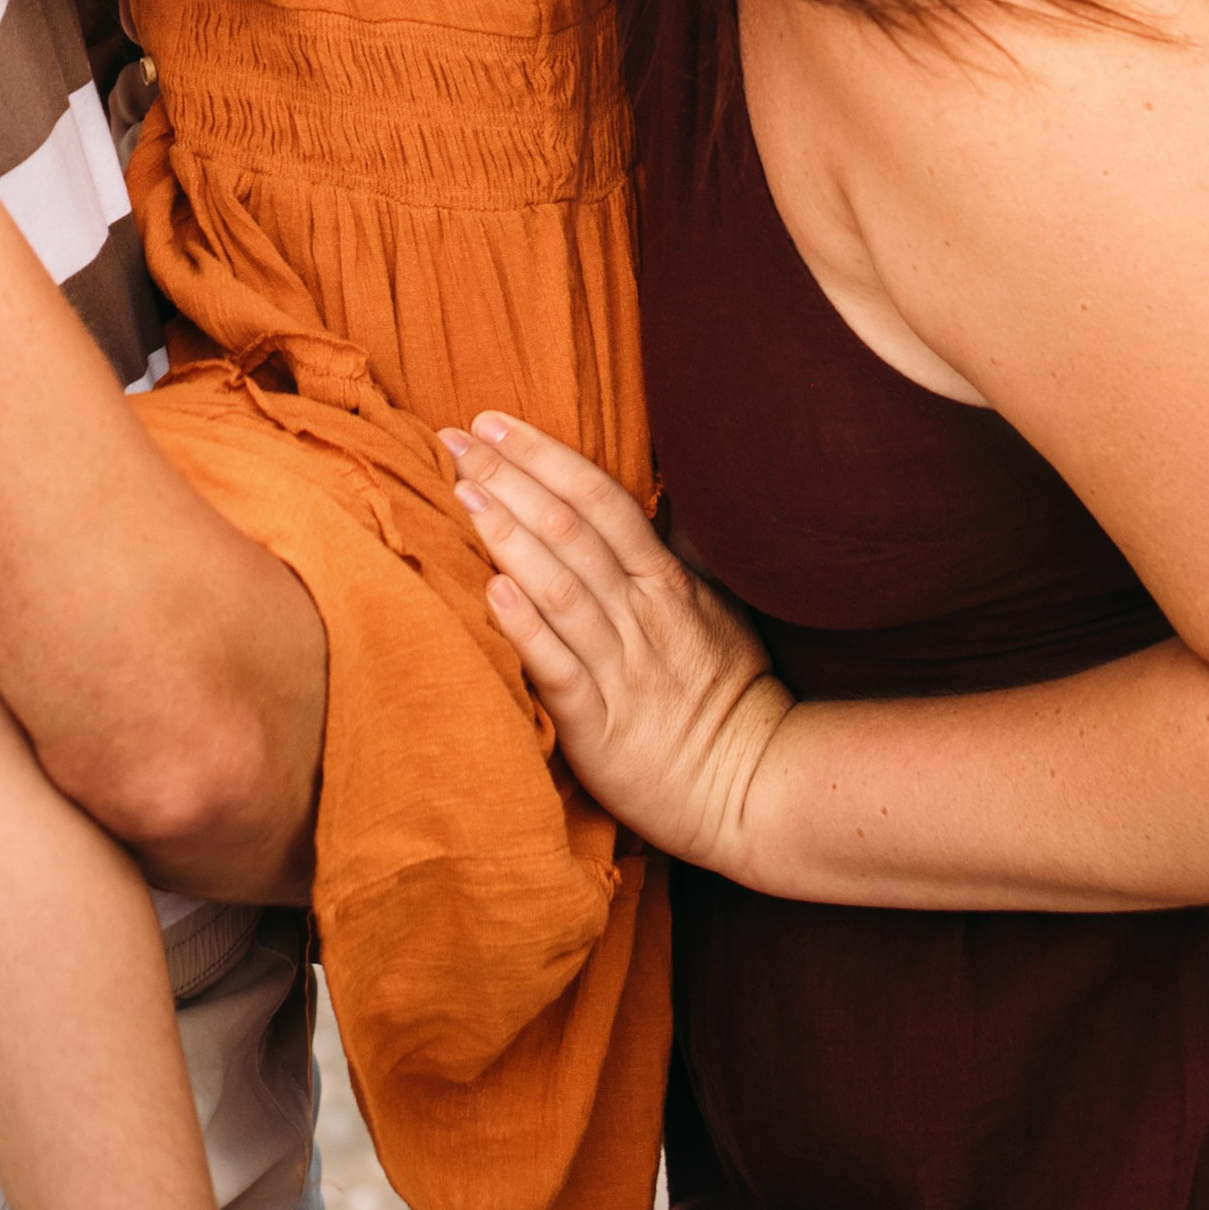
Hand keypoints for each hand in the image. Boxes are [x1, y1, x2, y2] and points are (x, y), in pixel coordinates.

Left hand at [441, 411, 795, 875]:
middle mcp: (641, 614)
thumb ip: (666, 560)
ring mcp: (620, 667)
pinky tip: (490, 591)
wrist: (753, 787)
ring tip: (461, 494)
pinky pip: (557, 667)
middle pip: (569, 529)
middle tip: (455, 439)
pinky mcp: (597, 725)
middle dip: (509, 477)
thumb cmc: (724, 695)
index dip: (543, 455)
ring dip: (508, 535)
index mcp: (665, 582)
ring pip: (559, 586)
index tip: (493, 422)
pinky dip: (525, 626)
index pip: (599, 499)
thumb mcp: (711, 611)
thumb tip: (634, 504)